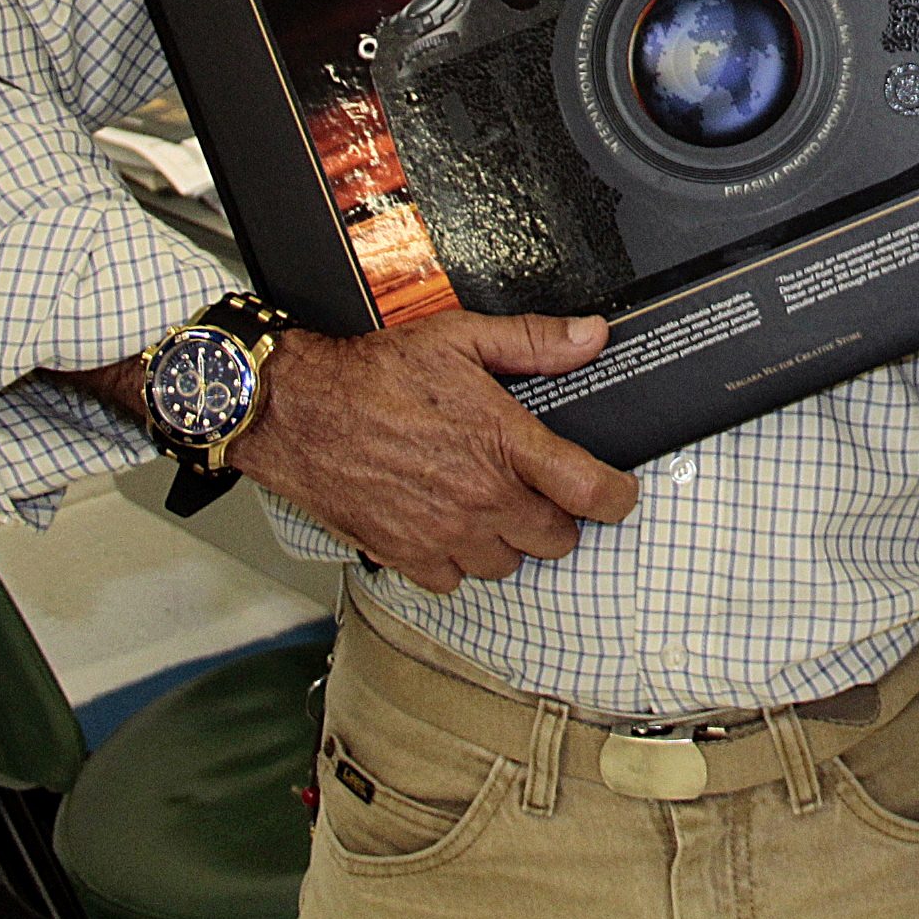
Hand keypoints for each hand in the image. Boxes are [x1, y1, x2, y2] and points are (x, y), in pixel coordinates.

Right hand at [230, 313, 637, 589]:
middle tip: (534, 488)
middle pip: (556, 538)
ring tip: (486, 502)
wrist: (299, 411)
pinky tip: (446, 524)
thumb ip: (533, 342)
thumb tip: (588, 338)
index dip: (618, 498)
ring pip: (507, 563)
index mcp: (504, 443)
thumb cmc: (371, 375)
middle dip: (556, 515)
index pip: (590, 491)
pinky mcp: (407, 555)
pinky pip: (454, 580)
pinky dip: (457, 558)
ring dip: (507, 539)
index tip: (619, 494)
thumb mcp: (459, 338)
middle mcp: (481, 496)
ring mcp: (445, 533)